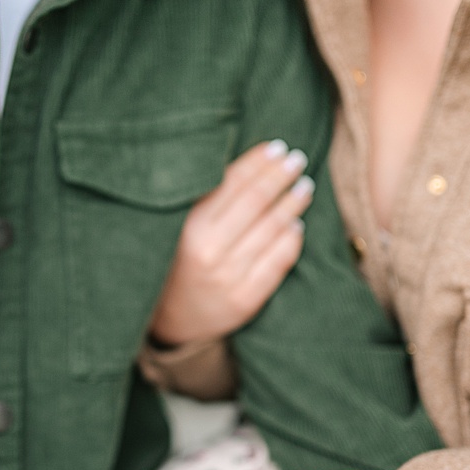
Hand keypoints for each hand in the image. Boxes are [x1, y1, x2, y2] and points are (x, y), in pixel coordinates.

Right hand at [149, 139, 313, 346]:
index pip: (232, 184)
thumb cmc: (170, 264)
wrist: (166, 322)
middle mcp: (209, 251)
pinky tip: (297, 225)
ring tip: (304, 187)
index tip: (276, 147)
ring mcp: (229, 277)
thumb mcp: (174, 230)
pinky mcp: (246, 300)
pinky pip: (279, 261)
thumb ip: (202, 202)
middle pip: (256, 202)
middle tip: (297, 159)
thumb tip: (246, 164)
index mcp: (188, 228)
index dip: (258, 162)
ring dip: (293, 203)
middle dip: (281, 176)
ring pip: (273, 229)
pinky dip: (292, 239)